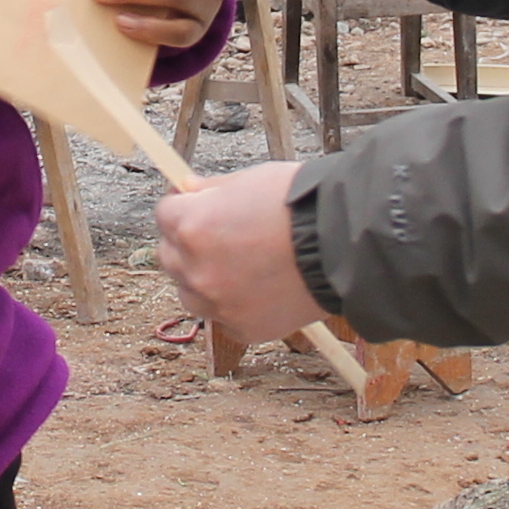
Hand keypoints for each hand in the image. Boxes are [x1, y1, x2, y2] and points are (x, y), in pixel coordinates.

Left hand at [155, 161, 317, 346]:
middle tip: (220, 238)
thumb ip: (212, 191)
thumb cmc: (301, 205)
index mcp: (191, 225)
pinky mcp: (242, 329)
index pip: (164, 215)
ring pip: (190, 293)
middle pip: (169, 256)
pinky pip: (223, 318)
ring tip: (242, 267)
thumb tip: (190, 192)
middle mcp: (195, 268)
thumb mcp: (249, 180)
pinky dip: (234, 306)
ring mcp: (217, 303)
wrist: (344, 245)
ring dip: (205, 280)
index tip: (199, 209)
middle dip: (187, 245)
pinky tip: (261, 290)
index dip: (184, 209)